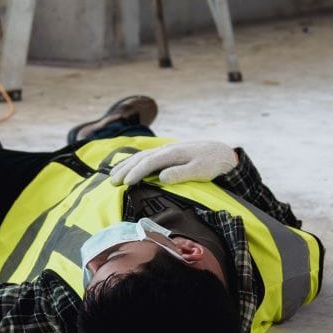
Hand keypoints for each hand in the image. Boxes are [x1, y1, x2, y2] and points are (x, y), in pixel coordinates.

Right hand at [108, 141, 238, 185]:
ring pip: (141, 156)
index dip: (136, 172)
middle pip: (140, 158)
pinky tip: (128, 167)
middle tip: (112, 182)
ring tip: (113, 175)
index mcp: (172, 153)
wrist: (221, 152)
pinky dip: (134, 162)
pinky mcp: (167, 153)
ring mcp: (166, 150)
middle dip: (125, 169)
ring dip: (126, 165)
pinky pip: (146, 156)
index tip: (126, 183)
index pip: (149, 162)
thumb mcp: (199, 170)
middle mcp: (166, 149)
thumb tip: (161, 177)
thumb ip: (181, 173)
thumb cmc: (211, 164)